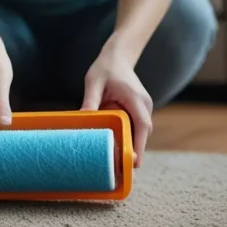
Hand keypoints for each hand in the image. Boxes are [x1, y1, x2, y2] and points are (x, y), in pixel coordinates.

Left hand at [80, 45, 152, 166]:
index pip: (142, 125)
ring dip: (130, 145)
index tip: (135, 163)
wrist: (117, 56)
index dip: (140, 145)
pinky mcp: (138, 110)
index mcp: (135, 98)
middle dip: (134, 151)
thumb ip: (90, 101)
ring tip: (115, 162)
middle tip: (119, 170)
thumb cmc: (105, 68)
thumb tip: (82, 118)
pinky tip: (115, 147)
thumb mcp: (93, 82)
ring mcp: (143, 108)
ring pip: (139, 132)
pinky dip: (128, 137)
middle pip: (142, 133)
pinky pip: (135, 128)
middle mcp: (144, 105)